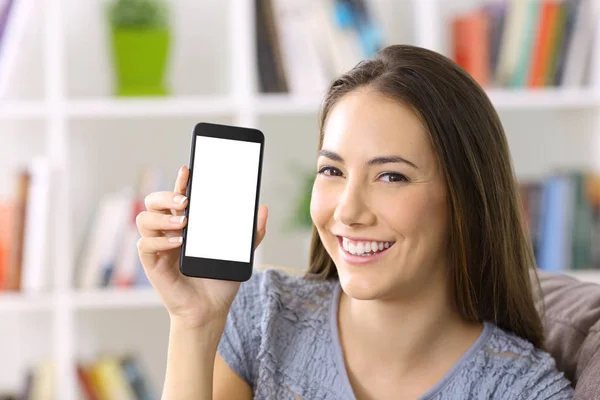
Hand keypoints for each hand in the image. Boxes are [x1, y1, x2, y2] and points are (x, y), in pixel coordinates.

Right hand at [136, 165, 267, 328]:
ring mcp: (158, 247)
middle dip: (165, 196)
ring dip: (162, 217)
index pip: (178, 196)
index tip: (188, 170)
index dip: (180, 181)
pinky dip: (159, 241)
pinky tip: (177, 243)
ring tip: (184, 223)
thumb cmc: (220, 280)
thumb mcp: (240, 252)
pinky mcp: (152, 264)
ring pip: (144, 219)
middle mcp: (168, 231)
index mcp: (187, 224)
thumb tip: (263, 209)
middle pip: (153, 202)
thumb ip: (251, 232)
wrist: (210, 309)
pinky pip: (144, 245)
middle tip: (184, 200)